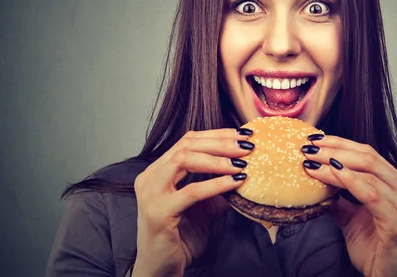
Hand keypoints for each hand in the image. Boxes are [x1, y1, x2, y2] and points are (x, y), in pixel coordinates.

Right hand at [132, 128, 253, 275]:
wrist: (161, 270)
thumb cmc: (181, 238)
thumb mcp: (205, 206)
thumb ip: (218, 186)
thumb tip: (245, 169)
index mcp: (158, 171)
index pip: (188, 140)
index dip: (217, 135)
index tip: (243, 134)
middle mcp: (150, 177)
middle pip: (186, 145)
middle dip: (220, 143)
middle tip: (247, 146)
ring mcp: (150, 193)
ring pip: (184, 160)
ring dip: (217, 159)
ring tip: (242, 163)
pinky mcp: (157, 212)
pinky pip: (190, 192)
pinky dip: (215, 184)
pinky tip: (234, 182)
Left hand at [303, 135, 396, 276]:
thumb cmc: (377, 251)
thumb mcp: (352, 220)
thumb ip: (338, 200)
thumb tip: (315, 184)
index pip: (367, 153)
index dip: (339, 143)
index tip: (313, 140)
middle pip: (368, 157)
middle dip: (334, 149)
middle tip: (308, 148)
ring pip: (369, 171)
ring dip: (336, 163)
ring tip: (312, 162)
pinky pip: (372, 194)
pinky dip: (350, 181)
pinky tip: (331, 174)